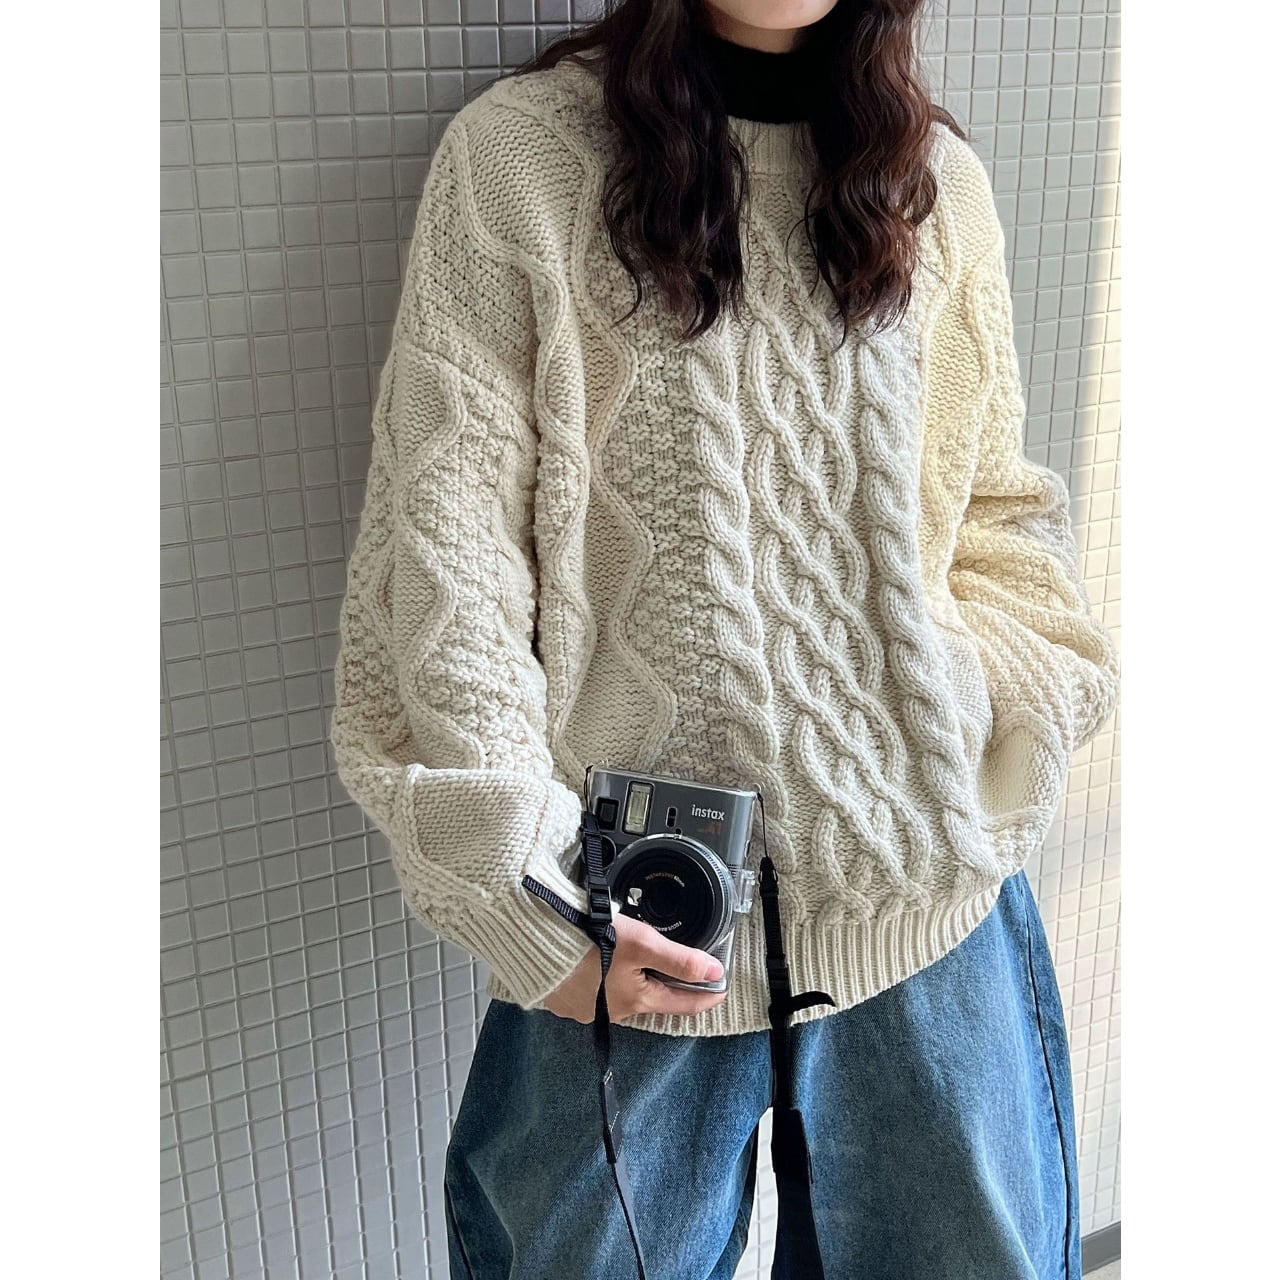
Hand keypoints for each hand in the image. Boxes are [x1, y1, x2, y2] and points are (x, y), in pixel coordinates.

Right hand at [542, 911, 727, 1023]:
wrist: (533, 941)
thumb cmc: (588, 940)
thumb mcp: (642, 944)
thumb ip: (680, 960)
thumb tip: (715, 973)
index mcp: (636, 1001)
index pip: (683, 1004)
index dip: (706, 996)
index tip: (722, 990)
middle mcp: (612, 1012)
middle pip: (651, 998)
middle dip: (666, 984)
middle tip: (680, 968)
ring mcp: (585, 1009)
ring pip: (621, 995)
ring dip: (632, 980)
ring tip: (633, 958)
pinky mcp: (564, 999)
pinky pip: (594, 992)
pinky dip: (603, 978)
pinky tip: (598, 961)